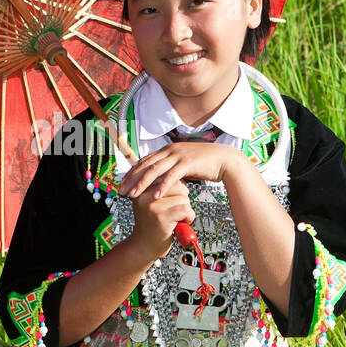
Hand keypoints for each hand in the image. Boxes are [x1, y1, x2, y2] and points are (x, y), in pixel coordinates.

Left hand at [117, 143, 244, 200]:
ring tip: (133, 195)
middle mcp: (170, 151)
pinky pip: (172, 176)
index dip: (131, 173)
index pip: (144, 162)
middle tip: (121, 191)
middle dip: (131, 179)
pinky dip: (163, 186)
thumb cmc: (204, 164)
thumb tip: (160, 177)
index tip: (122, 184)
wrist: (224, 160)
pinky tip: (156, 196)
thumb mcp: (183, 164)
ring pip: (155, 170)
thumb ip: (171, 168)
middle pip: (145, 166)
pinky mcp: (188, 163)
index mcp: (167, 150)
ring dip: (143, 183)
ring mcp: (178, 156)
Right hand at [127, 176, 192, 261]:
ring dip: (185, 209)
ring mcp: (152, 205)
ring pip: (183, 197)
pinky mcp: (161, 216)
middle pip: (178, 184)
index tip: (169, 202)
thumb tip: (177, 173)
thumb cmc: (151, 223)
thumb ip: (160, 185)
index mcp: (141, 186)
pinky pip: (186, 209)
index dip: (176, 190)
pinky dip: (188, 218)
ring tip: (173, 218)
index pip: (168, 175)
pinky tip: (178, 224)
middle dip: (181, 198)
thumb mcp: (150, 200)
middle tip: (171, 211)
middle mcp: (144, 193)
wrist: (143, 246)